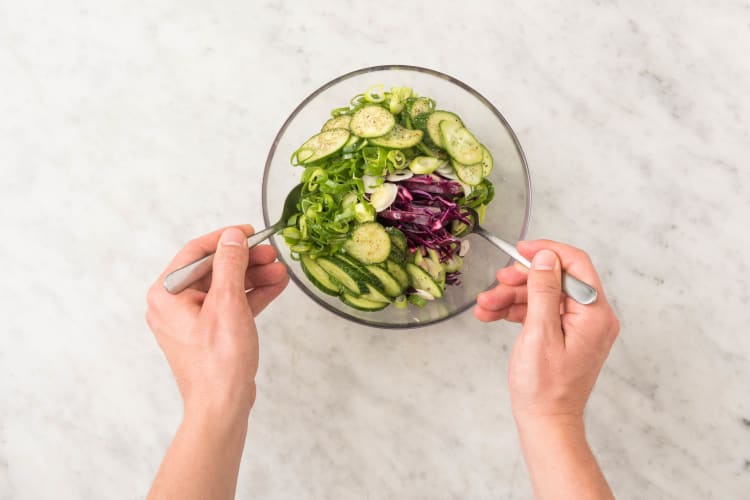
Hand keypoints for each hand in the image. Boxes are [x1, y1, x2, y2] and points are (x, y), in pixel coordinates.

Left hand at [146, 225, 288, 419]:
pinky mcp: (210, 332)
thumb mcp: (227, 304)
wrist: (222, 406)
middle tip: (271, 254)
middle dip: (246, 261)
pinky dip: (252, 296)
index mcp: (167, 294)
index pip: (196, 252)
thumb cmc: (218, 362)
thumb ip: (230, 265)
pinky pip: (231, 305)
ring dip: (254, 277)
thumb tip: (232, 237)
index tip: (249, 233)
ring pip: (226, 287)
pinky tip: (275, 286)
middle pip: (213, 269)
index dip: (225, 239)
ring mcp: (192, 320)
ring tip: (280, 272)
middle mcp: (174, 305)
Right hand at [474, 240, 618, 421]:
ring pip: (543, 295)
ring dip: (511, 297)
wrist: (546, 422)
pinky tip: (493, 315)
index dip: (546, 252)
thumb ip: (543, 291)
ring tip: (485, 306)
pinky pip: (541, 311)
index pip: (575, 264)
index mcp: (595, 313)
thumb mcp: (539, 332)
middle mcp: (593, 317)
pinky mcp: (566, 334)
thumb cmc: (544, 387)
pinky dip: (517, 311)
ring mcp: (580, 326)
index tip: (520, 249)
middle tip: (495, 283)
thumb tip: (546, 258)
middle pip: (555, 279)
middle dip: (521, 279)